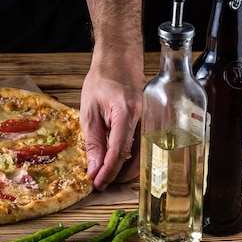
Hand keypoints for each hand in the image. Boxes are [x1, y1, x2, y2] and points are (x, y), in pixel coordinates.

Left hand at [80, 51, 144, 189]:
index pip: (119, 151)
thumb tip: (94, 167)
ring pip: (143, 154)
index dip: (108, 171)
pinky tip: (118, 161)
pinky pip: (144, 145)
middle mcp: (144, 118)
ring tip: (106, 174)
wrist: (120, 58)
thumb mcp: (89, 110)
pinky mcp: (151, 121)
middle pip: (136, 158)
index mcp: (126, 112)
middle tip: (101, 183)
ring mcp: (151, 119)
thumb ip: (93, 140)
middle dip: (118, 175)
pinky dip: (131, 157)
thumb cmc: (103, 79)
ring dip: (125, 169)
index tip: (97, 183)